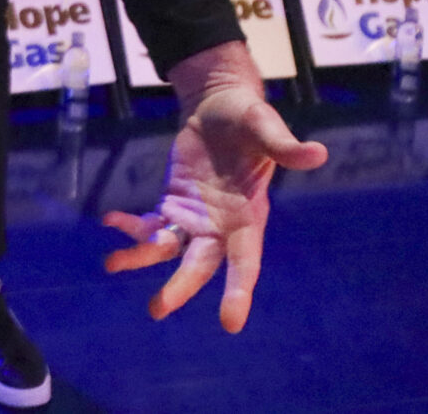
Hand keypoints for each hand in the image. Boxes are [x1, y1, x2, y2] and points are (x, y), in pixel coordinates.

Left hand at [101, 46, 326, 331]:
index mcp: (249, 216)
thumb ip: (285, 146)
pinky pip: (150, 223)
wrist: (221, 106)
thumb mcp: (266, 127)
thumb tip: (318, 153)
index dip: (238, 290)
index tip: (230, 322)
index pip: (245, 260)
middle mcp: (220, 226)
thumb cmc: (250, 119)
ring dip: (141, 258)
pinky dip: (131, 226)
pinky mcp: (172, 202)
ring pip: (167, 248)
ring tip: (112, 263)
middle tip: (157, 308)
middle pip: (199, 263)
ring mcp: (194, 216)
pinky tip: (110, 221)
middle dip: (180, 286)